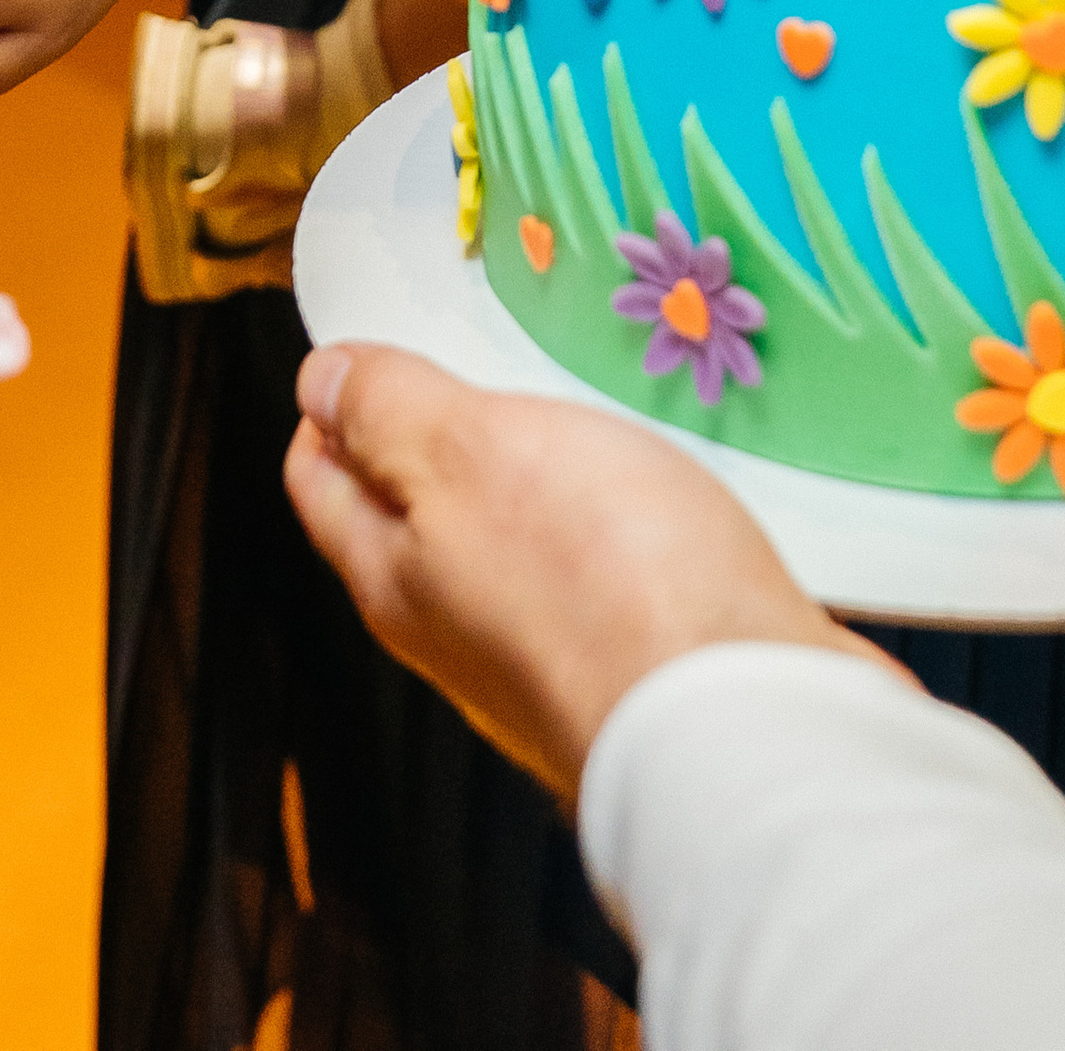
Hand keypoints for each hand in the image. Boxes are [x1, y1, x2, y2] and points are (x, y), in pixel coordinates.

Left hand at [284, 342, 890, 802]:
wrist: (743, 723)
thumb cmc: (601, 579)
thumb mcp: (470, 455)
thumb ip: (392, 414)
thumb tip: (321, 380)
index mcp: (395, 578)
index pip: (321, 483)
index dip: (331, 405)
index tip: (371, 342)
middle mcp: (456, 633)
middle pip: (411, 521)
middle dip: (428, 435)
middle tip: (473, 350)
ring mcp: (544, 661)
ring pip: (505, 546)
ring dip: (524, 474)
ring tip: (566, 401)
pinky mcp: (630, 668)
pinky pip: (590, 574)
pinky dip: (598, 519)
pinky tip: (642, 485)